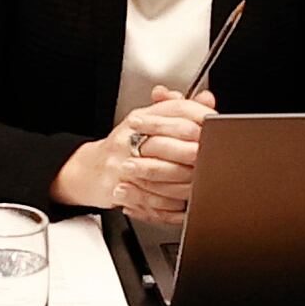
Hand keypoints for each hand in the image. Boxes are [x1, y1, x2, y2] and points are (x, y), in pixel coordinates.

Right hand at [53, 90, 214, 221]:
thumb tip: (208, 99)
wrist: (90, 170)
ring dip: (184, 182)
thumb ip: (179, 112)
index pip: (174, 109)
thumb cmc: (124, 147)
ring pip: (159, 174)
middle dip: (193, 153)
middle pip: (167, 142)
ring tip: (200, 184)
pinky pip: (149, 199)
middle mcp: (128, 138)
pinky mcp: (117, 189)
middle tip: (211, 159)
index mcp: (140, 119)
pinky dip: (169, 206)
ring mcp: (120, 164)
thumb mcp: (150, 122)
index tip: (214, 126)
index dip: (199, 117)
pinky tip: (182, 205)